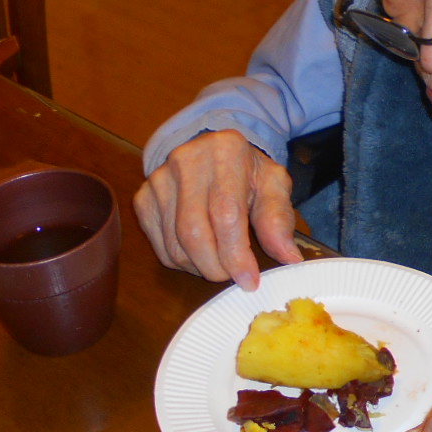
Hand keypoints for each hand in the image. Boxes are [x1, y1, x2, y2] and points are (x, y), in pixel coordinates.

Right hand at [133, 130, 302, 288]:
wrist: (212, 151)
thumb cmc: (247, 172)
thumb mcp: (273, 186)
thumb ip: (279, 219)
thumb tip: (288, 257)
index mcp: (226, 151)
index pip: (225, 213)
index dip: (236, 254)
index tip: (249, 280)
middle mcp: (186, 160)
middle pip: (194, 232)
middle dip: (216, 266)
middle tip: (234, 276)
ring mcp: (159, 179)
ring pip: (174, 244)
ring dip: (200, 267)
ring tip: (220, 262)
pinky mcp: (143, 198)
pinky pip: (160, 246)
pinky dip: (182, 261)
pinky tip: (200, 253)